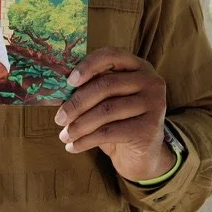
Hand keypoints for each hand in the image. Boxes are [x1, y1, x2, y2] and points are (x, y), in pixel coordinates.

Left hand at [54, 47, 174, 181]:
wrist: (142, 156)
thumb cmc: (118, 122)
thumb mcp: (107, 101)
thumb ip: (91, 88)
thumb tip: (56, 87)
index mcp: (138, 66)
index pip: (111, 55)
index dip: (88, 65)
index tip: (69, 81)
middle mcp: (150, 81)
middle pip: (106, 85)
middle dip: (77, 103)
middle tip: (59, 118)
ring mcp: (154, 104)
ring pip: (106, 111)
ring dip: (79, 125)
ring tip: (64, 136)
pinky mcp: (150, 128)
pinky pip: (110, 132)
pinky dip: (86, 140)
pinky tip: (74, 146)